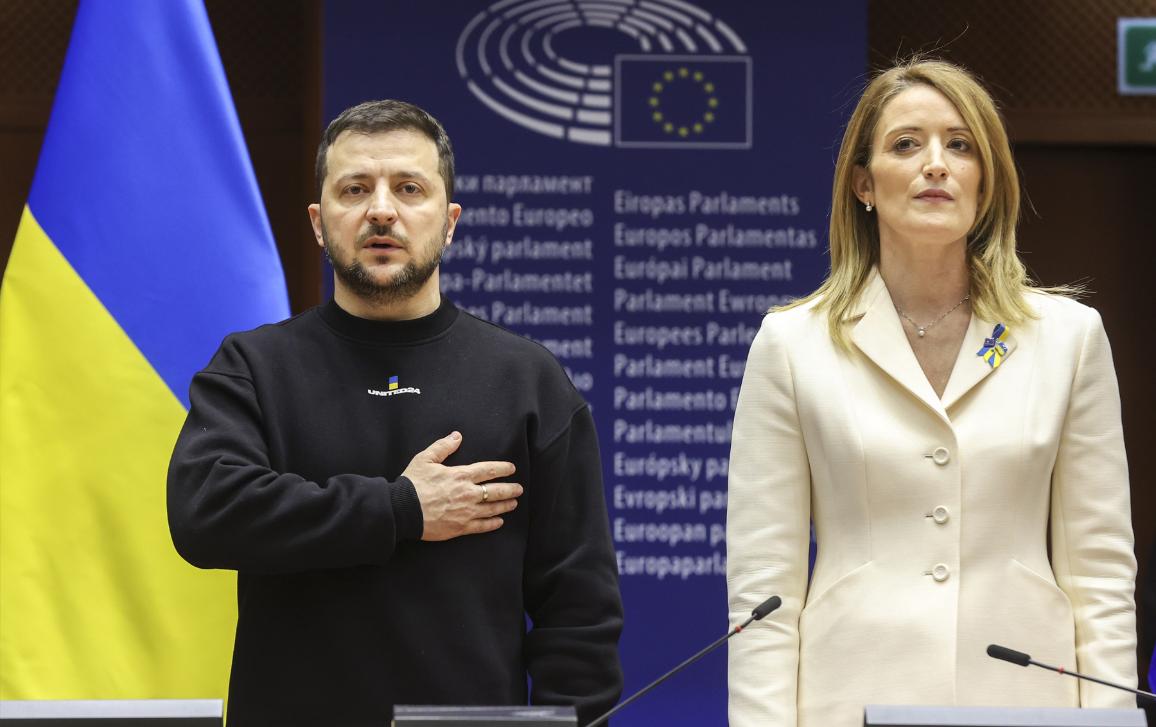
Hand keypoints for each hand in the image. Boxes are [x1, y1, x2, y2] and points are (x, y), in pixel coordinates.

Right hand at [402, 431, 520, 540]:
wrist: (402, 510)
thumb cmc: (412, 484)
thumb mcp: (425, 459)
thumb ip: (443, 446)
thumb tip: (457, 436)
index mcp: (461, 475)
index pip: (489, 470)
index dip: (503, 468)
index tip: (512, 469)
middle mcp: (468, 493)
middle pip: (496, 490)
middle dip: (510, 489)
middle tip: (519, 489)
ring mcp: (466, 511)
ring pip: (493, 508)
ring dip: (506, 505)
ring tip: (514, 504)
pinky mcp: (460, 527)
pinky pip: (482, 526)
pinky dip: (493, 524)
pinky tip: (499, 522)